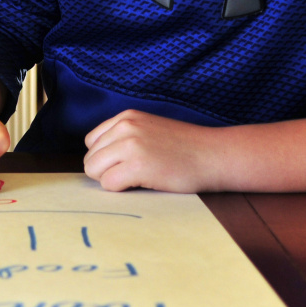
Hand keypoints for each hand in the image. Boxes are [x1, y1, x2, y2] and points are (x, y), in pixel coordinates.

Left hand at [84, 110, 219, 193]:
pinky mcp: (137, 165)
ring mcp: (130, 145)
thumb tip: (97, 160)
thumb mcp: (149, 130)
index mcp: (126, 117)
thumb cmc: (185, 149)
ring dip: (112, 180)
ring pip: (94, 171)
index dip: (105, 158)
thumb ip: (124, 137)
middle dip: (106, 171)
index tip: (125, 164)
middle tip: (133, 174)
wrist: (215, 155)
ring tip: (137, 178)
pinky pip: (108, 184)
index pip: (92, 142)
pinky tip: (143, 183)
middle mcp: (125, 127)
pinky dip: (121, 190)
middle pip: (90, 158)